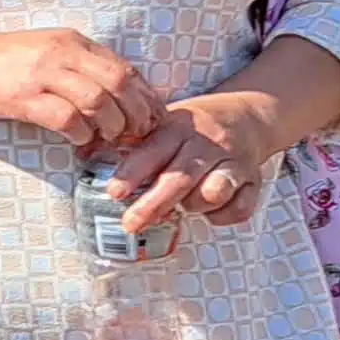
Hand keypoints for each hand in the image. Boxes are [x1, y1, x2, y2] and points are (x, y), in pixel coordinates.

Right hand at [0, 27, 162, 155]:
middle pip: (119, 83)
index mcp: (74, 41)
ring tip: (109, 138)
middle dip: (136, 113)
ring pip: (97, 101)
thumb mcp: (50, 49)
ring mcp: (43, 75)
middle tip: (137, 133)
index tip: (152, 117)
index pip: (124, 68)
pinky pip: (66, 118)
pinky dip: (80, 133)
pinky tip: (79, 139)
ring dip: (111, 126)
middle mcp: (63, 54)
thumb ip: (82, 65)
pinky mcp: (24, 98)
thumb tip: (120, 94)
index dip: (145, 96)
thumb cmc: (8, 61)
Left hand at [103, 95, 277, 229]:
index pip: (154, 150)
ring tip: (183, 206)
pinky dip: (223, 216)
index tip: (114, 192)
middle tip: (130, 223)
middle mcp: (208, 143)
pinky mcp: (254, 180)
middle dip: (153, 204)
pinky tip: (210, 211)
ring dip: (194, 205)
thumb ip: (134, 143)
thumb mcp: (164, 125)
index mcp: (180, 127)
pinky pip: (240, 208)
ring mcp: (233, 162)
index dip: (133, 172)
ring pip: (213, 192)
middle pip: (180, 178)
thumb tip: (84, 154)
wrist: (247, 115)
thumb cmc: (194, 129)